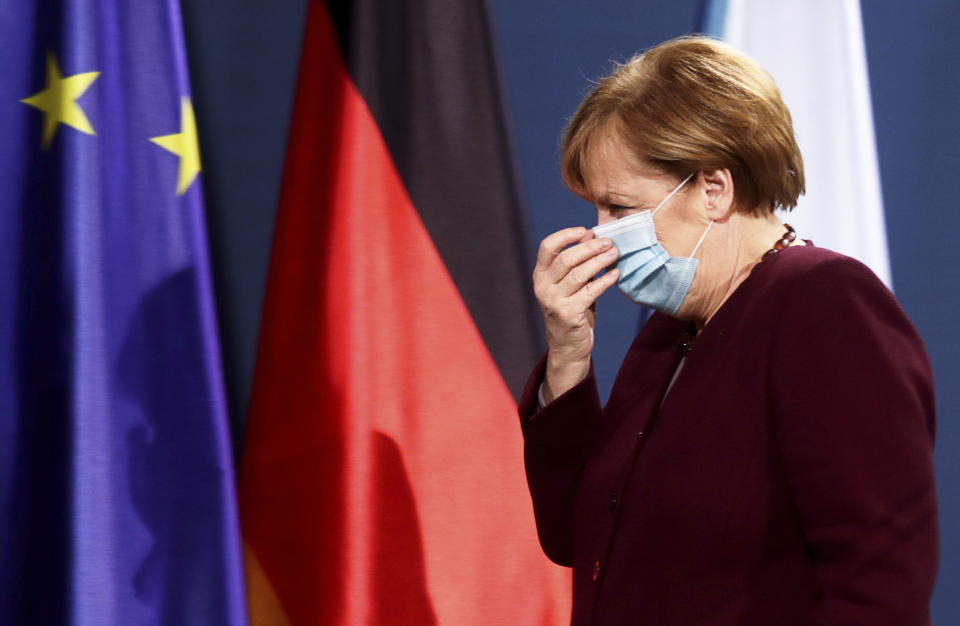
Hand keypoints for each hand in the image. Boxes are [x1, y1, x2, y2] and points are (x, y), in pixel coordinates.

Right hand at [532, 227, 619, 401]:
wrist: (568, 348)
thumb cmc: (572, 312)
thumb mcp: (569, 287)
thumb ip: (576, 264)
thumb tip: (592, 237)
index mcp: (540, 276)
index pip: (547, 248)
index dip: (565, 236)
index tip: (585, 231)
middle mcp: (543, 288)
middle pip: (565, 259)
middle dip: (589, 248)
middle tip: (608, 242)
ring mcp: (554, 302)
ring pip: (578, 274)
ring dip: (599, 261)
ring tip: (614, 253)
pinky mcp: (569, 314)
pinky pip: (590, 292)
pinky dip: (605, 280)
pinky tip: (615, 274)